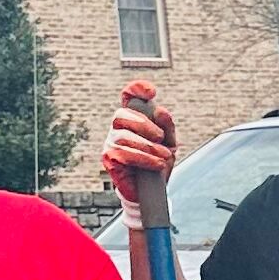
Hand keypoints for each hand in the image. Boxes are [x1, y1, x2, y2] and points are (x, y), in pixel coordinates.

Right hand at [101, 82, 177, 206]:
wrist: (152, 190)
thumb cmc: (158, 163)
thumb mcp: (169, 143)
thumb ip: (168, 127)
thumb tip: (160, 111)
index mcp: (133, 119)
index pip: (128, 97)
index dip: (136, 89)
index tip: (151, 92)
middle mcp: (118, 128)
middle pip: (121, 115)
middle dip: (144, 124)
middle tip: (161, 137)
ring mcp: (110, 142)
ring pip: (124, 137)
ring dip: (148, 147)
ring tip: (164, 157)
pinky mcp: (108, 159)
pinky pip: (123, 154)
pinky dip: (144, 158)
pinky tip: (157, 164)